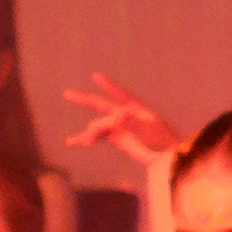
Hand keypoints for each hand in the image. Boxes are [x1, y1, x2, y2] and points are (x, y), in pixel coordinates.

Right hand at [58, 70, 180, 160]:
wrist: (165, 155)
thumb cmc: (162, 139)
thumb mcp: (149, 130)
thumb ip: (133, 122)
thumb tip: (119, 114)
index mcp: (134, 108)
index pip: (119, 93)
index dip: (107, 85)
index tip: (95, 76)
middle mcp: (124, 115)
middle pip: (100, 105)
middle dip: (84, 100)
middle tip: (66, 94)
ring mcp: (118, 126)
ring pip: (97, 126)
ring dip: (90, 134)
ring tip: (85, 143)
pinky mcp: (115, 138)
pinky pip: (98, 137)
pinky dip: (85, 139)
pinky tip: (72, 142)